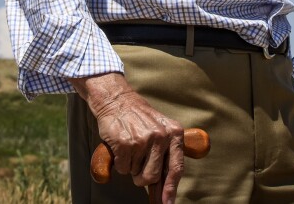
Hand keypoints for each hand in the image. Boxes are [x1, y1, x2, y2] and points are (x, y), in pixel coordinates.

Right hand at [70, 72, 184, 203]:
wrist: (118, 100)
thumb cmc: (140, 119)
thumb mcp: (161, 129)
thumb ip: (166, 156)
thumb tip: (166, 193)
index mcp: (174, 133)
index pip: (176, 168)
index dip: (171, 189)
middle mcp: (160, 136)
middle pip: (153, 176)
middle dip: (143, 177)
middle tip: (138, 165)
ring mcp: (143, 140)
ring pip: (136, 173)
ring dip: (131, 167)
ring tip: (131, 148)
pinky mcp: (125, 143)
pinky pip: (122, 168)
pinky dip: (120, 163)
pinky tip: (121, 147)